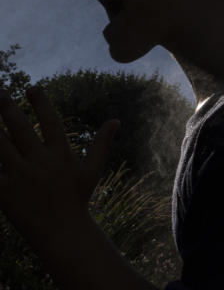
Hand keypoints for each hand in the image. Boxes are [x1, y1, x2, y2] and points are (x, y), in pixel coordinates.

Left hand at [0, 87, 117, 243]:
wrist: (61, 232)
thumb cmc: (77, 199)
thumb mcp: (92, 170)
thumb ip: (102, 144)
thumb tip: (116, 120)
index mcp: (60, 155)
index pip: (50, 122)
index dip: (41, 104)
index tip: (32, 88)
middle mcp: (40, 162)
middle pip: (19, 129)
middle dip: (8, 108)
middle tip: (0, 92)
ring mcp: (20, 177)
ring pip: (0, 146)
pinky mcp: (4, 192)